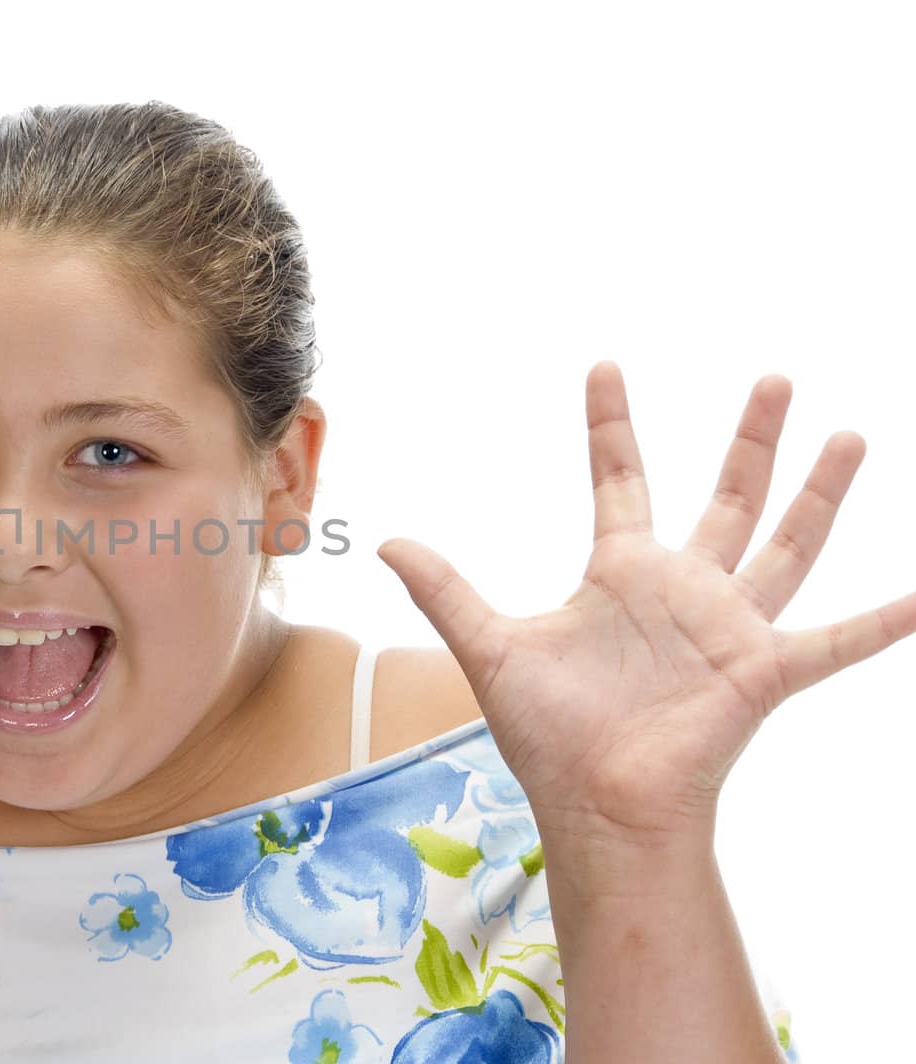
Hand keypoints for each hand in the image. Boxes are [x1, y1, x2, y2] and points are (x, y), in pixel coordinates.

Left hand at [376, 362, 915, 844]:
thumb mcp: (490, 646)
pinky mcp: (763, 671)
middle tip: (773, 378)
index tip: (604, 366)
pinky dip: (886, 621)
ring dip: (820, 493)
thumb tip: (383, 541)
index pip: (618, 478)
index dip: (610, 424)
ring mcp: (729, 628)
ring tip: (850, 434)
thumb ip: (446, 590)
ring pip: (787, 544)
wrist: (595, 806)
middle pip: (726, 497)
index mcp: (620, 574)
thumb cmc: (548, 736)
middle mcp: (682, 590)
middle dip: (750, 440)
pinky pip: (837, 641)